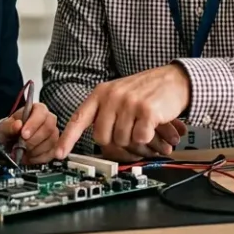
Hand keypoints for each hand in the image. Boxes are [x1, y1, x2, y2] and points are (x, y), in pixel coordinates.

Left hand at [0, 102, 59, 164]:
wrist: (11, 143)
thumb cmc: (10, 131)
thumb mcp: (4, 128)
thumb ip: (9, 126)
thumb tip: (18, 125)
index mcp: (37, 109)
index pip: (41, 112)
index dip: (33, 124)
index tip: (23, 135)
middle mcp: (48, 119)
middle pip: (49, 128)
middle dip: (34, 140)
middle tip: (22, 146)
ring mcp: (53, 133)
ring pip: (51, 141)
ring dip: (36, 150)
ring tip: (24, 152)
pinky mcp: (55, 147)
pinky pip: (52, 153)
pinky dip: (39, 158)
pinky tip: (30, 158)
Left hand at [56, 64, 190, 158]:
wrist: (176, 79)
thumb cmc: (147, 91)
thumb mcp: (119, 94)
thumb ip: (104, 112)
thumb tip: (97, 141)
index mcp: (101, 93)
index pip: (79, 118)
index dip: (68, 139)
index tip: (58, 154)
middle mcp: (112, 96)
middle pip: (102, 137)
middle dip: (115, 140)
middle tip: (129, 131)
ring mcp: (128, 103)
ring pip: (122, 140)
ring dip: (133, 139)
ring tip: (142, 125)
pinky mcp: (146, 111)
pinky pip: (140, 138)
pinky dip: (148, 137)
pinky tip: (153, 124)